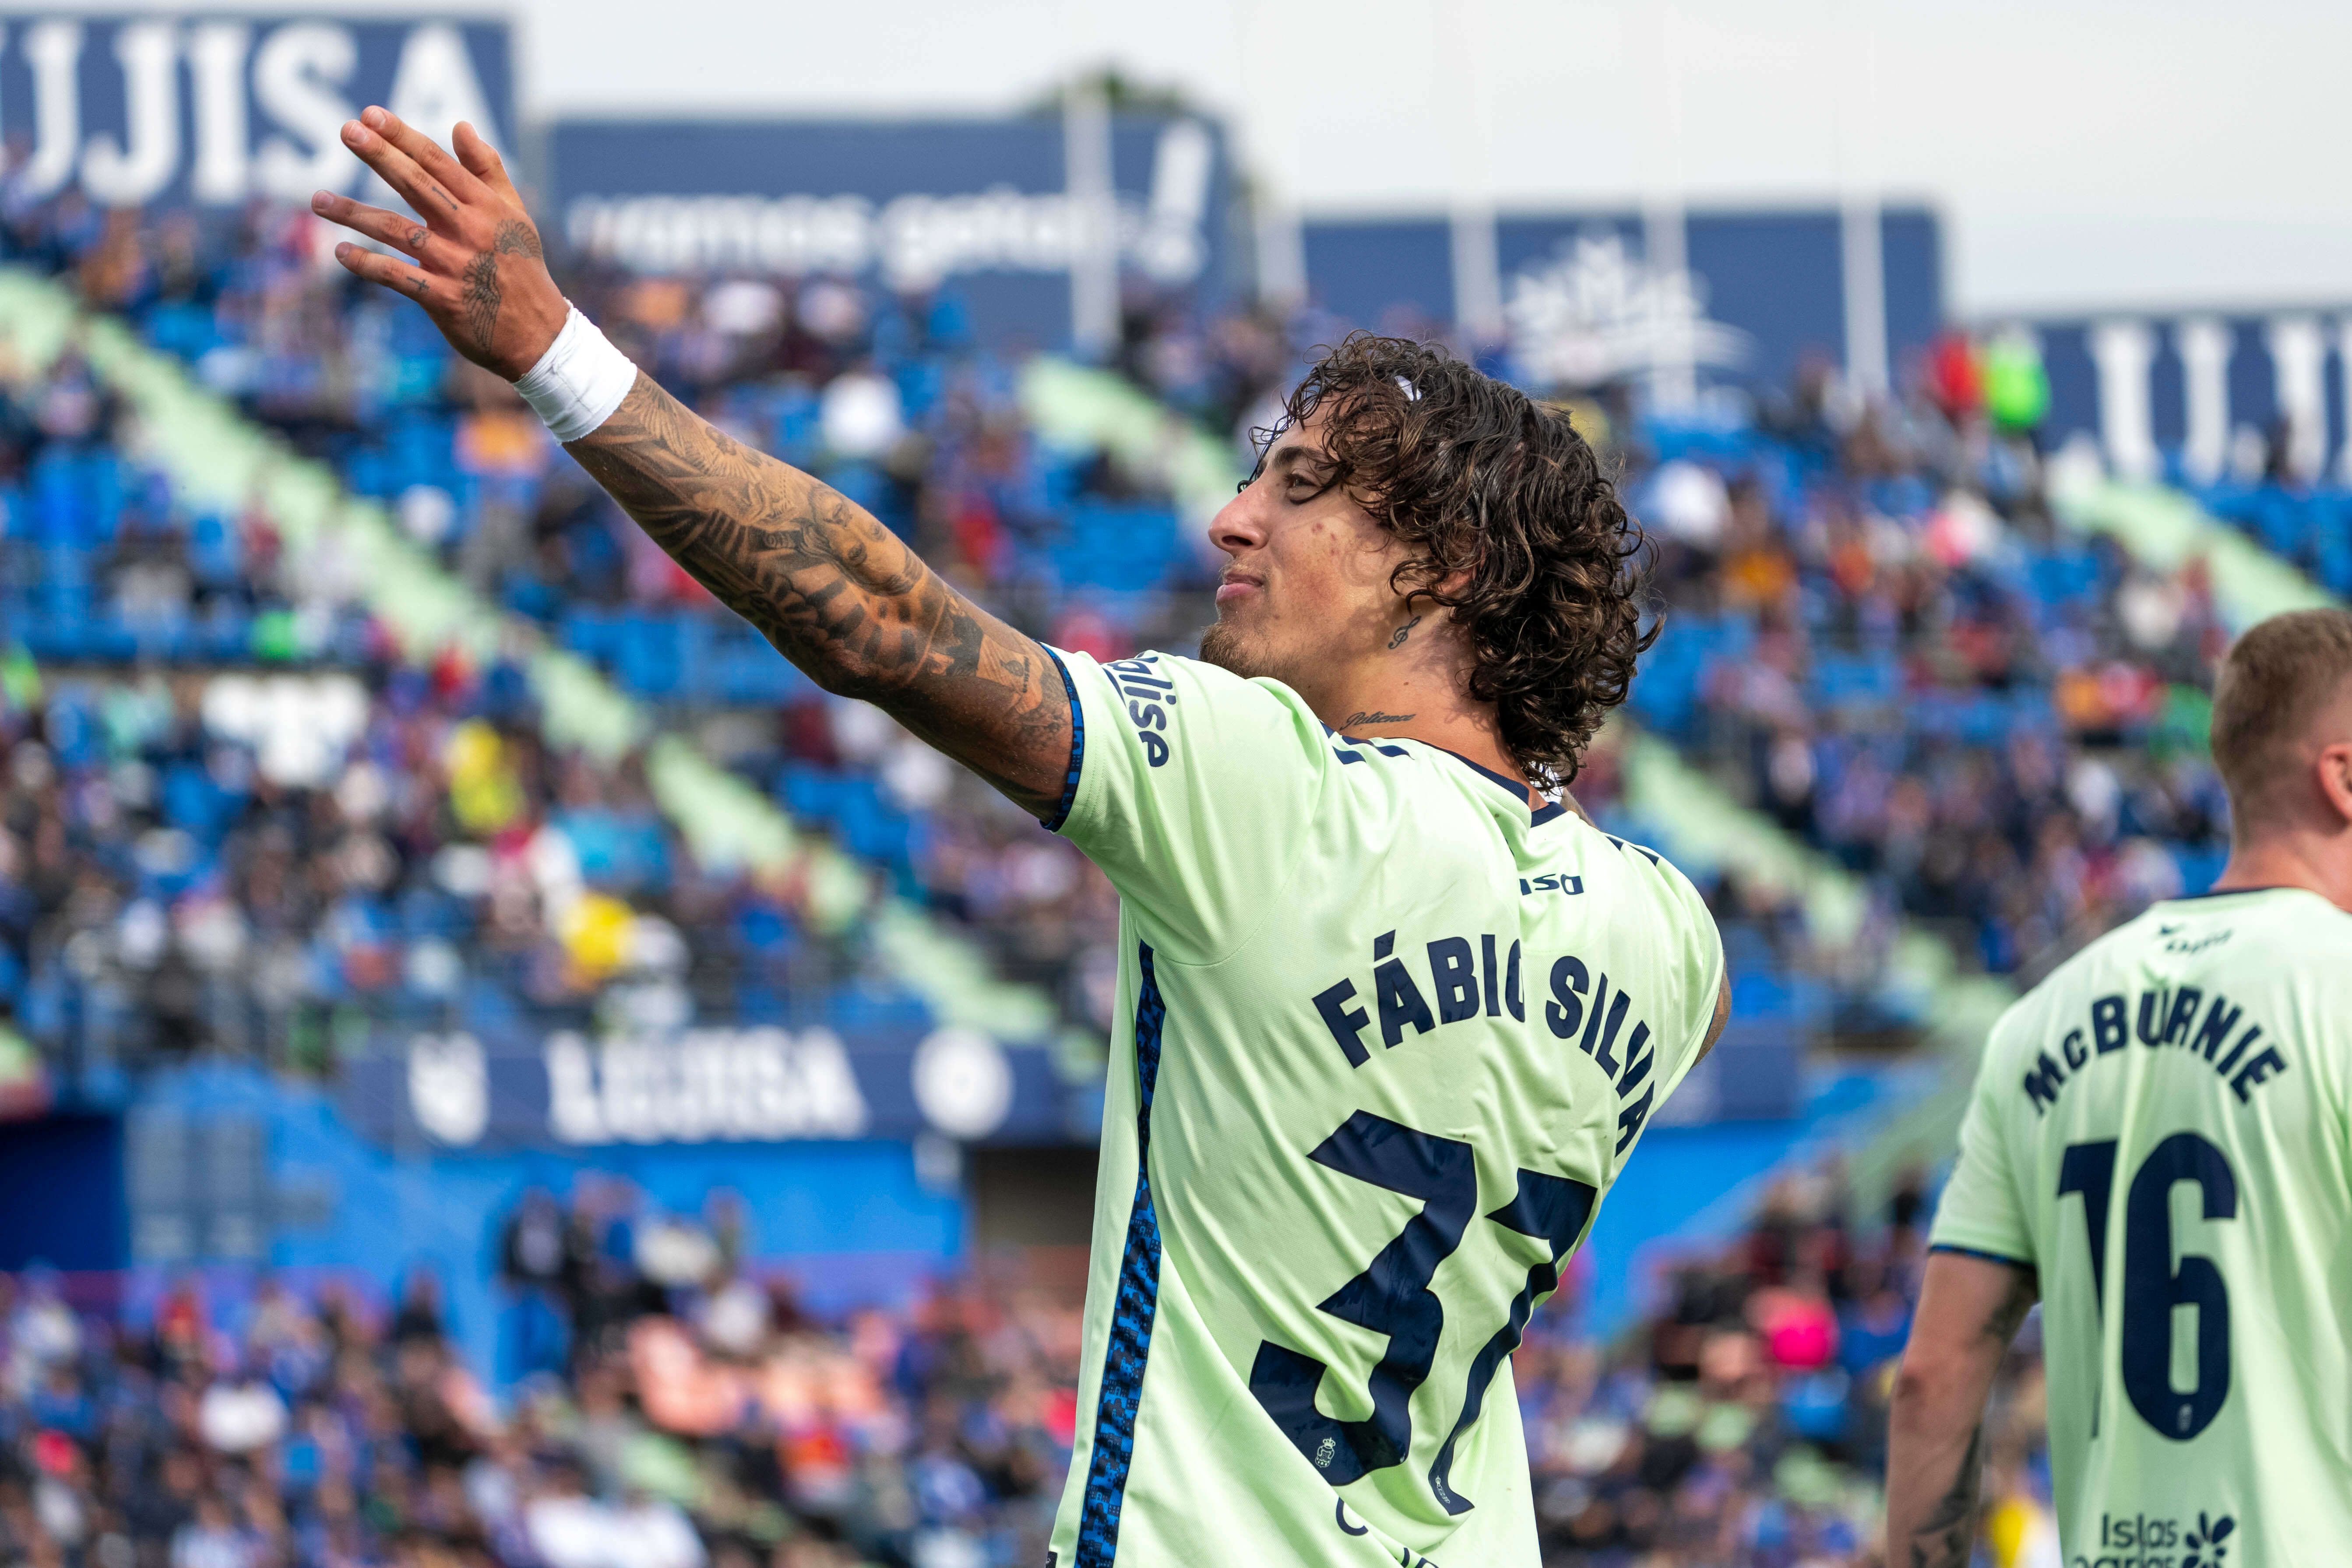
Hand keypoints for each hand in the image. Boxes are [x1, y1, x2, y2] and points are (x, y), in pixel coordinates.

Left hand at [313, 107, 567, 381]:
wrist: (539, 336)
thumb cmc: (522, 269)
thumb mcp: (515, 216)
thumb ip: (487, 170)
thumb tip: (460, 126)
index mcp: (487, 207)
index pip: (438, 163)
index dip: (403, 137)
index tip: (370, 115)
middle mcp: (471, 231)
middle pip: (417, 185)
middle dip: (380, 155)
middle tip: (346, 131)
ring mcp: (456, 265)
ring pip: (397, 230)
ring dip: (354, 214)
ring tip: (317, 200)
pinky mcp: (443, 300)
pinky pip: (397, 277)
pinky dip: (367, 264)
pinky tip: (340, 252)